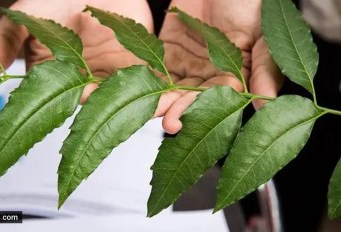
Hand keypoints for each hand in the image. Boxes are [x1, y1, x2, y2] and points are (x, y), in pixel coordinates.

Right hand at [0, 0, 152, 101]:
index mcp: (56, 79)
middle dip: (105, 113)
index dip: (67, 104)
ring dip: (136, 109)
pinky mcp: (137, 70)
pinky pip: (148, 87)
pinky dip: (158, 95)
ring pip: (123, 102)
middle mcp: (83, 84)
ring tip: (149, 112)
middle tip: (117, 111)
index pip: (60, 101)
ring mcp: (111, 79)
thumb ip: (3, 43)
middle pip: (94, 107)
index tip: (77, 102)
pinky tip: (168, 99)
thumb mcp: (24, 18)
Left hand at [155, 0, 283, 133]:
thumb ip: (266, 68)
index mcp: (237, 75)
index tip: (182, 122)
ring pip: (174, 88)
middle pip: (192, 99)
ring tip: (152, 111)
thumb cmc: (249, 1)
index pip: (217, 100)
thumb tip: (267, 103)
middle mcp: (211, 74)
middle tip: (168, 123)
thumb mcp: (264, 34)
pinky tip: (140, 90)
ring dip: (162, 101)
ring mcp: (189, 63)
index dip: (201, 111)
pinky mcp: (170, 50)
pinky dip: (148, 79)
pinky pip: (158, 68)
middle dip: (178, 111)